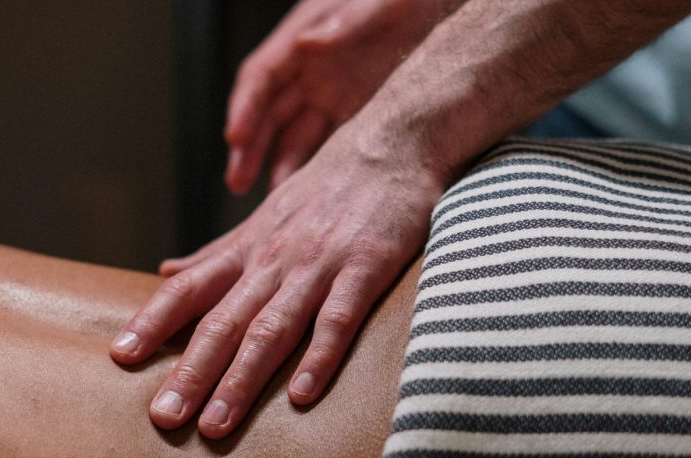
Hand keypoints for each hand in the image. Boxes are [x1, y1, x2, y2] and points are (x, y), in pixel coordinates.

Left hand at [111, 120, 445, 438]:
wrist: (391, 145)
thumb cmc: (325, 189)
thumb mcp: (263, 218)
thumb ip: (217, 253)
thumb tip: (164, 273)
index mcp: (247, 251)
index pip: (188, 289)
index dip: (152, 322)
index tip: (119, 358)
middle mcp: (273, 260)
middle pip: (223, 322)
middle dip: (191, 372)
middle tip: (163, 418)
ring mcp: (318, 265)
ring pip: (271, 328)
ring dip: (241, 379)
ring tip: (216, 425)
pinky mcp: (365, 269)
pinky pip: (339, 319)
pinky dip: (319, 357)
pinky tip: (299, 396)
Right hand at [225, 0, 458, 192]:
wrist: (455, 5)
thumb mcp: (385, 0)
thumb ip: (349, 21)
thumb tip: (306, 45)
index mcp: (306, 34)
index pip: (263, 74)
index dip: (245, 106)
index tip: (236, 137)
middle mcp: (312, 68)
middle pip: (269, 112)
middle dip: (249, 148)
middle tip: (235, 183)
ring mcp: (334, 93)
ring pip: (294, 136)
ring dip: (279, 167)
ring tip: (272, 204)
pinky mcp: (359, 114)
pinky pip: (328, 148)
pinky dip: (314, 172)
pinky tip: (309, 198)